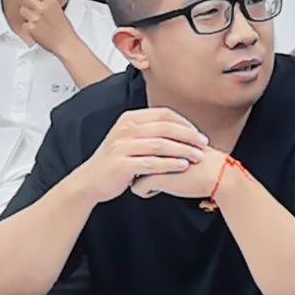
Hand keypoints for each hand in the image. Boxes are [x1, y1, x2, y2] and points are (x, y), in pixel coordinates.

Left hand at [19, 0, 78, 54]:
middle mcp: (42, 8)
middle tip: (29, 5)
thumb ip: (46, 1)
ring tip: (35, 19)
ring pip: (22, 9)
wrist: (65, 44)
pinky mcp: (30, 28)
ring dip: (26, 13)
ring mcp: (35, 18)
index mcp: (51, 1)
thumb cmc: (64, 28)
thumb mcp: (58, 9)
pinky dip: (28, 26)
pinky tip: (36, 28)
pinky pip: (24, 23)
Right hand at [77, 108, 208, 203]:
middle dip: (188, 135)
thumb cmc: (116, 161)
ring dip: (183, 150)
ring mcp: (122, 146)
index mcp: (129, 119)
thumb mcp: (129, 138)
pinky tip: (183, 166)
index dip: (184, 123)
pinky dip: (170, 164)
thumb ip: (150, 131)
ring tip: (198, 157)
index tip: (198, 134)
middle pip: (165, 127)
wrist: (90, 181)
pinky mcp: (122, 164)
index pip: (164, 114)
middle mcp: (125, 129)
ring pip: (161, 145)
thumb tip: (179, 128)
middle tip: (204, 144)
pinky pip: (152, 163)